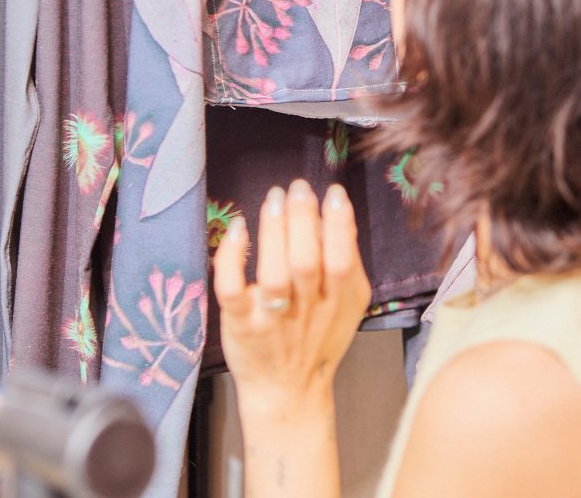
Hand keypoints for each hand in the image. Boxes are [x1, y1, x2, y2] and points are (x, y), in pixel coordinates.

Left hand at [214, 180, 371, 416]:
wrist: (287, 392)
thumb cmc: (318, 336)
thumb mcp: (348, 304)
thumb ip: (348, 261)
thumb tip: (341, 212)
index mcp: (337, 303)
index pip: (340, 261)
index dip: (339, 226)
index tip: (332, 193)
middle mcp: (305, 311)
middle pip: (305, 264)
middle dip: (303, 220)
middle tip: (297, 188)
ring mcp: (270, 319)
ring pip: (272, 275)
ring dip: (274, 232)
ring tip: (274, 198)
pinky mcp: (240, 323)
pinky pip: (232, 290)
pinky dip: (232, 258)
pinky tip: (238, 228)